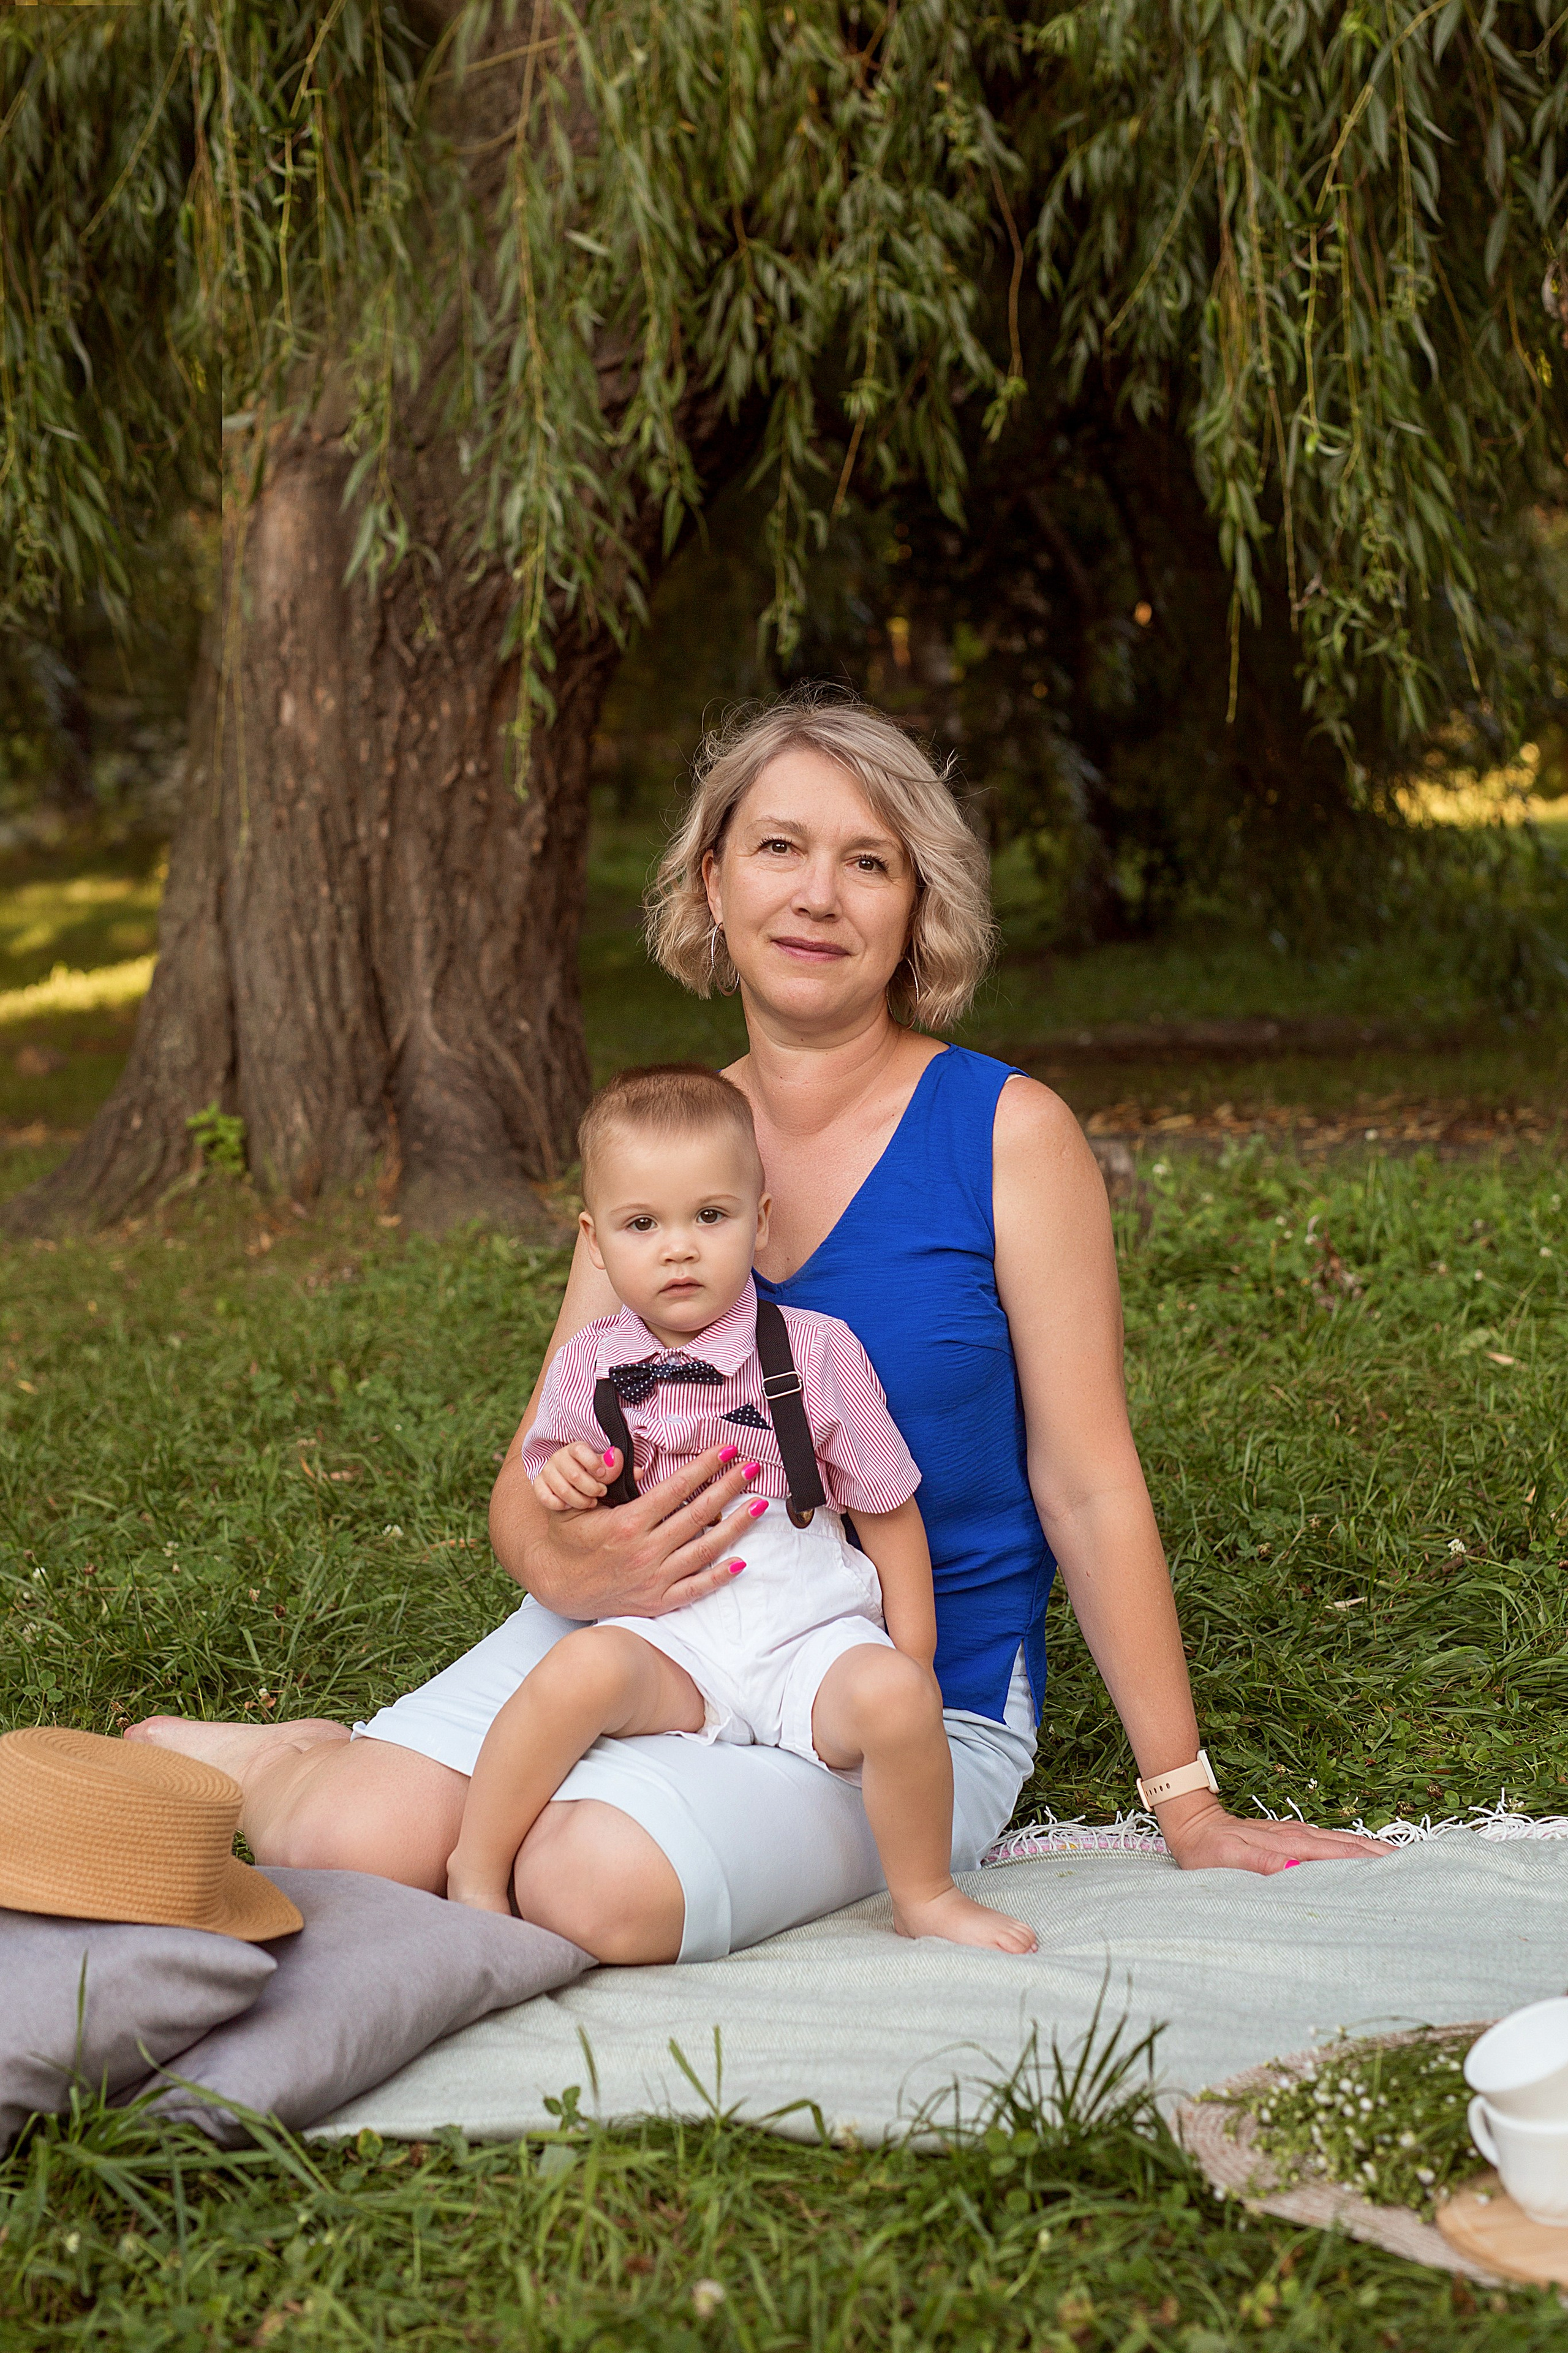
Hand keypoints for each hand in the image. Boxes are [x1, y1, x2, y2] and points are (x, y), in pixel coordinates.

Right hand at [509, 1443, 766, 1618]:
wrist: (558, 1587)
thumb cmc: (570, 1539)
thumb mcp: (573, 1505)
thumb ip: (600, 1479)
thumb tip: (623, 1454)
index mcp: (627, 1524)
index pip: (675, 1490)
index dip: (703, 1467)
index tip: (726, 1450)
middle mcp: (645, 1552)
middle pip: (698, 1515)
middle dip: (728, 1488)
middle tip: (752, 1468)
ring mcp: (654, 1580)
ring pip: (705, 1550)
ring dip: (736, 1526)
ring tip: (759, 1504)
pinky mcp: (657, 1602)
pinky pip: (696, 1589)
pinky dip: (720, 1577)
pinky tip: (742, 1561)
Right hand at [533, 1442, 617, 1512]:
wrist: (576, 1489)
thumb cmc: (592, 1477)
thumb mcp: (604, 1471)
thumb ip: (611, 1466)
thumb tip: (614, 1455)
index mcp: (575, 1448)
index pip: (580, 1451)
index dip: (594, 1464)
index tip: (602, 1475)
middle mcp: (558, 1457)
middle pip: (574, 1475)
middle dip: (592, 1489)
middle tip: (601, 1492)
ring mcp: (547, 1471)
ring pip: (563, 1490)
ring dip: (581, 1501)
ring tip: (591, 1502)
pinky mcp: (538, 1485)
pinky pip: (545, 1498)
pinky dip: (560, 1505)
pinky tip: (570, 1506)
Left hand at [1158, 1794, 1395, 1874]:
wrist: (1192, 1823)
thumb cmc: (1209, 1849)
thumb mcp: (1230, 1860)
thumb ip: (1262, 1864)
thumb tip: (1297, 1869)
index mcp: (1291, 1845)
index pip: (1340, 1856)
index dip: (1370, 1866)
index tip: (1401, 1877)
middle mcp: (1300, 1837)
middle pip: (1351, 1848)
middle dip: (1384, 1860)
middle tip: (1419, 1875)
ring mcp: (1298, 1834)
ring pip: (1345, 1844)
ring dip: (1374, 1853)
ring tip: (1405, 1865)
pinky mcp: (1293, 1835)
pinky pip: (1333, 1843)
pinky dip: (1355, 1849)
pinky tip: (1367, 1857)